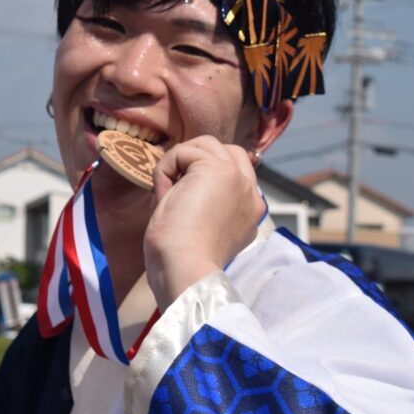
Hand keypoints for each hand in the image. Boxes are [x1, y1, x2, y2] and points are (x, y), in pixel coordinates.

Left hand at [143, 136, 263, 309]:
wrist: (183, 269)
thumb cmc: (181, 259)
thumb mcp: (201, 226)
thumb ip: (205, 202)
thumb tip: (182, 179)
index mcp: (250, 211)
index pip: (234, 173)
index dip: (203, 177)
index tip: (183, 203)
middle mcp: (250, 193)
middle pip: (227, 150)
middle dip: (196, 160)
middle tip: (175, 189)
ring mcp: (237, 179)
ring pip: (206, 144)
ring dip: (180, 162)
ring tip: (168, 192)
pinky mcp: (218, 170)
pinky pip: (183, 152)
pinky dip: (165, 169)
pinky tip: (163, 196)